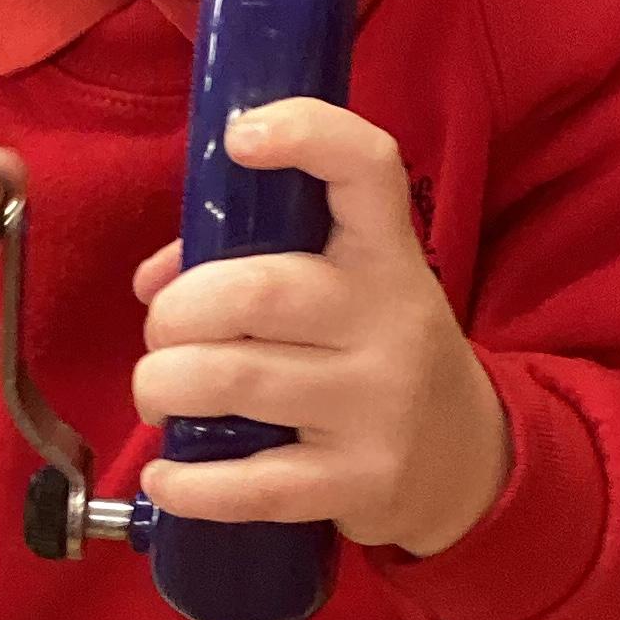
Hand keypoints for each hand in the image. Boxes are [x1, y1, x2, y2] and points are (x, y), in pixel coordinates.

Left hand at [129, 100, 509, 558]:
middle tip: (165, 333)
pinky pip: (253, 485)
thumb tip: (152, 284)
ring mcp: (380, 405)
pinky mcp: (360, 481)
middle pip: (258, 292)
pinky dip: (189, 483)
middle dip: (178, 312)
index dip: (307, 134)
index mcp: (386, 254)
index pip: (368, 168)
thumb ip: (249, 262)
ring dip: (165, 385)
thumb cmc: (373, 354)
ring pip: (237, 381)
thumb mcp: (344, 292)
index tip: (244, 136)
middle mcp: (391, 322)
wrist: (466, 461)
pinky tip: (166, 475)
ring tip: (159, 393)